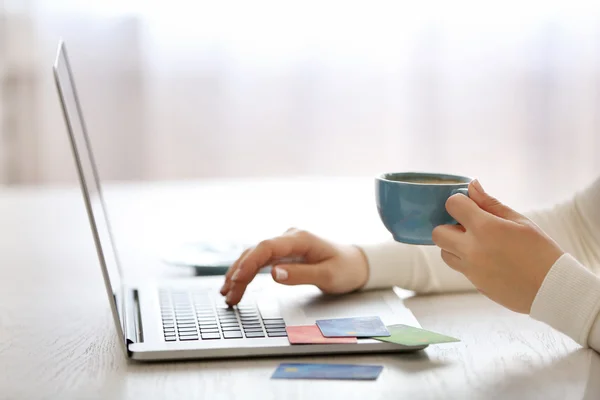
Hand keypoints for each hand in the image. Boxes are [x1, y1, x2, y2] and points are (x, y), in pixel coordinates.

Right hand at [220, 228, 368, 305]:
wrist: (357, 263)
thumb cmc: (346, 268)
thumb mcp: (328, 275)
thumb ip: (301, 274)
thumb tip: (273, 273)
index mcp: (300, 239)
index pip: (267, 247)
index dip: (249, 262)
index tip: (237, 279)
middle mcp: (289, 237)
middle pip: (256, 251)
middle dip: (238, 273)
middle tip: (228, 295)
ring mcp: (285, 244)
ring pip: (254, 255)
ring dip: (239, 273)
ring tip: (226, 294)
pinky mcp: (283, 253)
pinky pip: (260, 260)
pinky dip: (247, 272)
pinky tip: (235, 283)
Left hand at [432, 179, 563, 313]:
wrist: (554, 290)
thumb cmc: (541, 251)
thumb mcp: (519, 222)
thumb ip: (490, 204)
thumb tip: (471, 186)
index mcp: (485, 228)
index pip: (452, 205)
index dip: (459, 202)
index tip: (470, 206)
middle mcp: (471, 249)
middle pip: (438, 233)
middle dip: (449, 226)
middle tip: (469, 228)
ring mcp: (471, 269)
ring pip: (444, 253)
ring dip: (454, 245)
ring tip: (477, 244)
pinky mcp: (475, 284)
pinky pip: (459, 268)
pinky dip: (466, 261)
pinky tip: (488, 260)